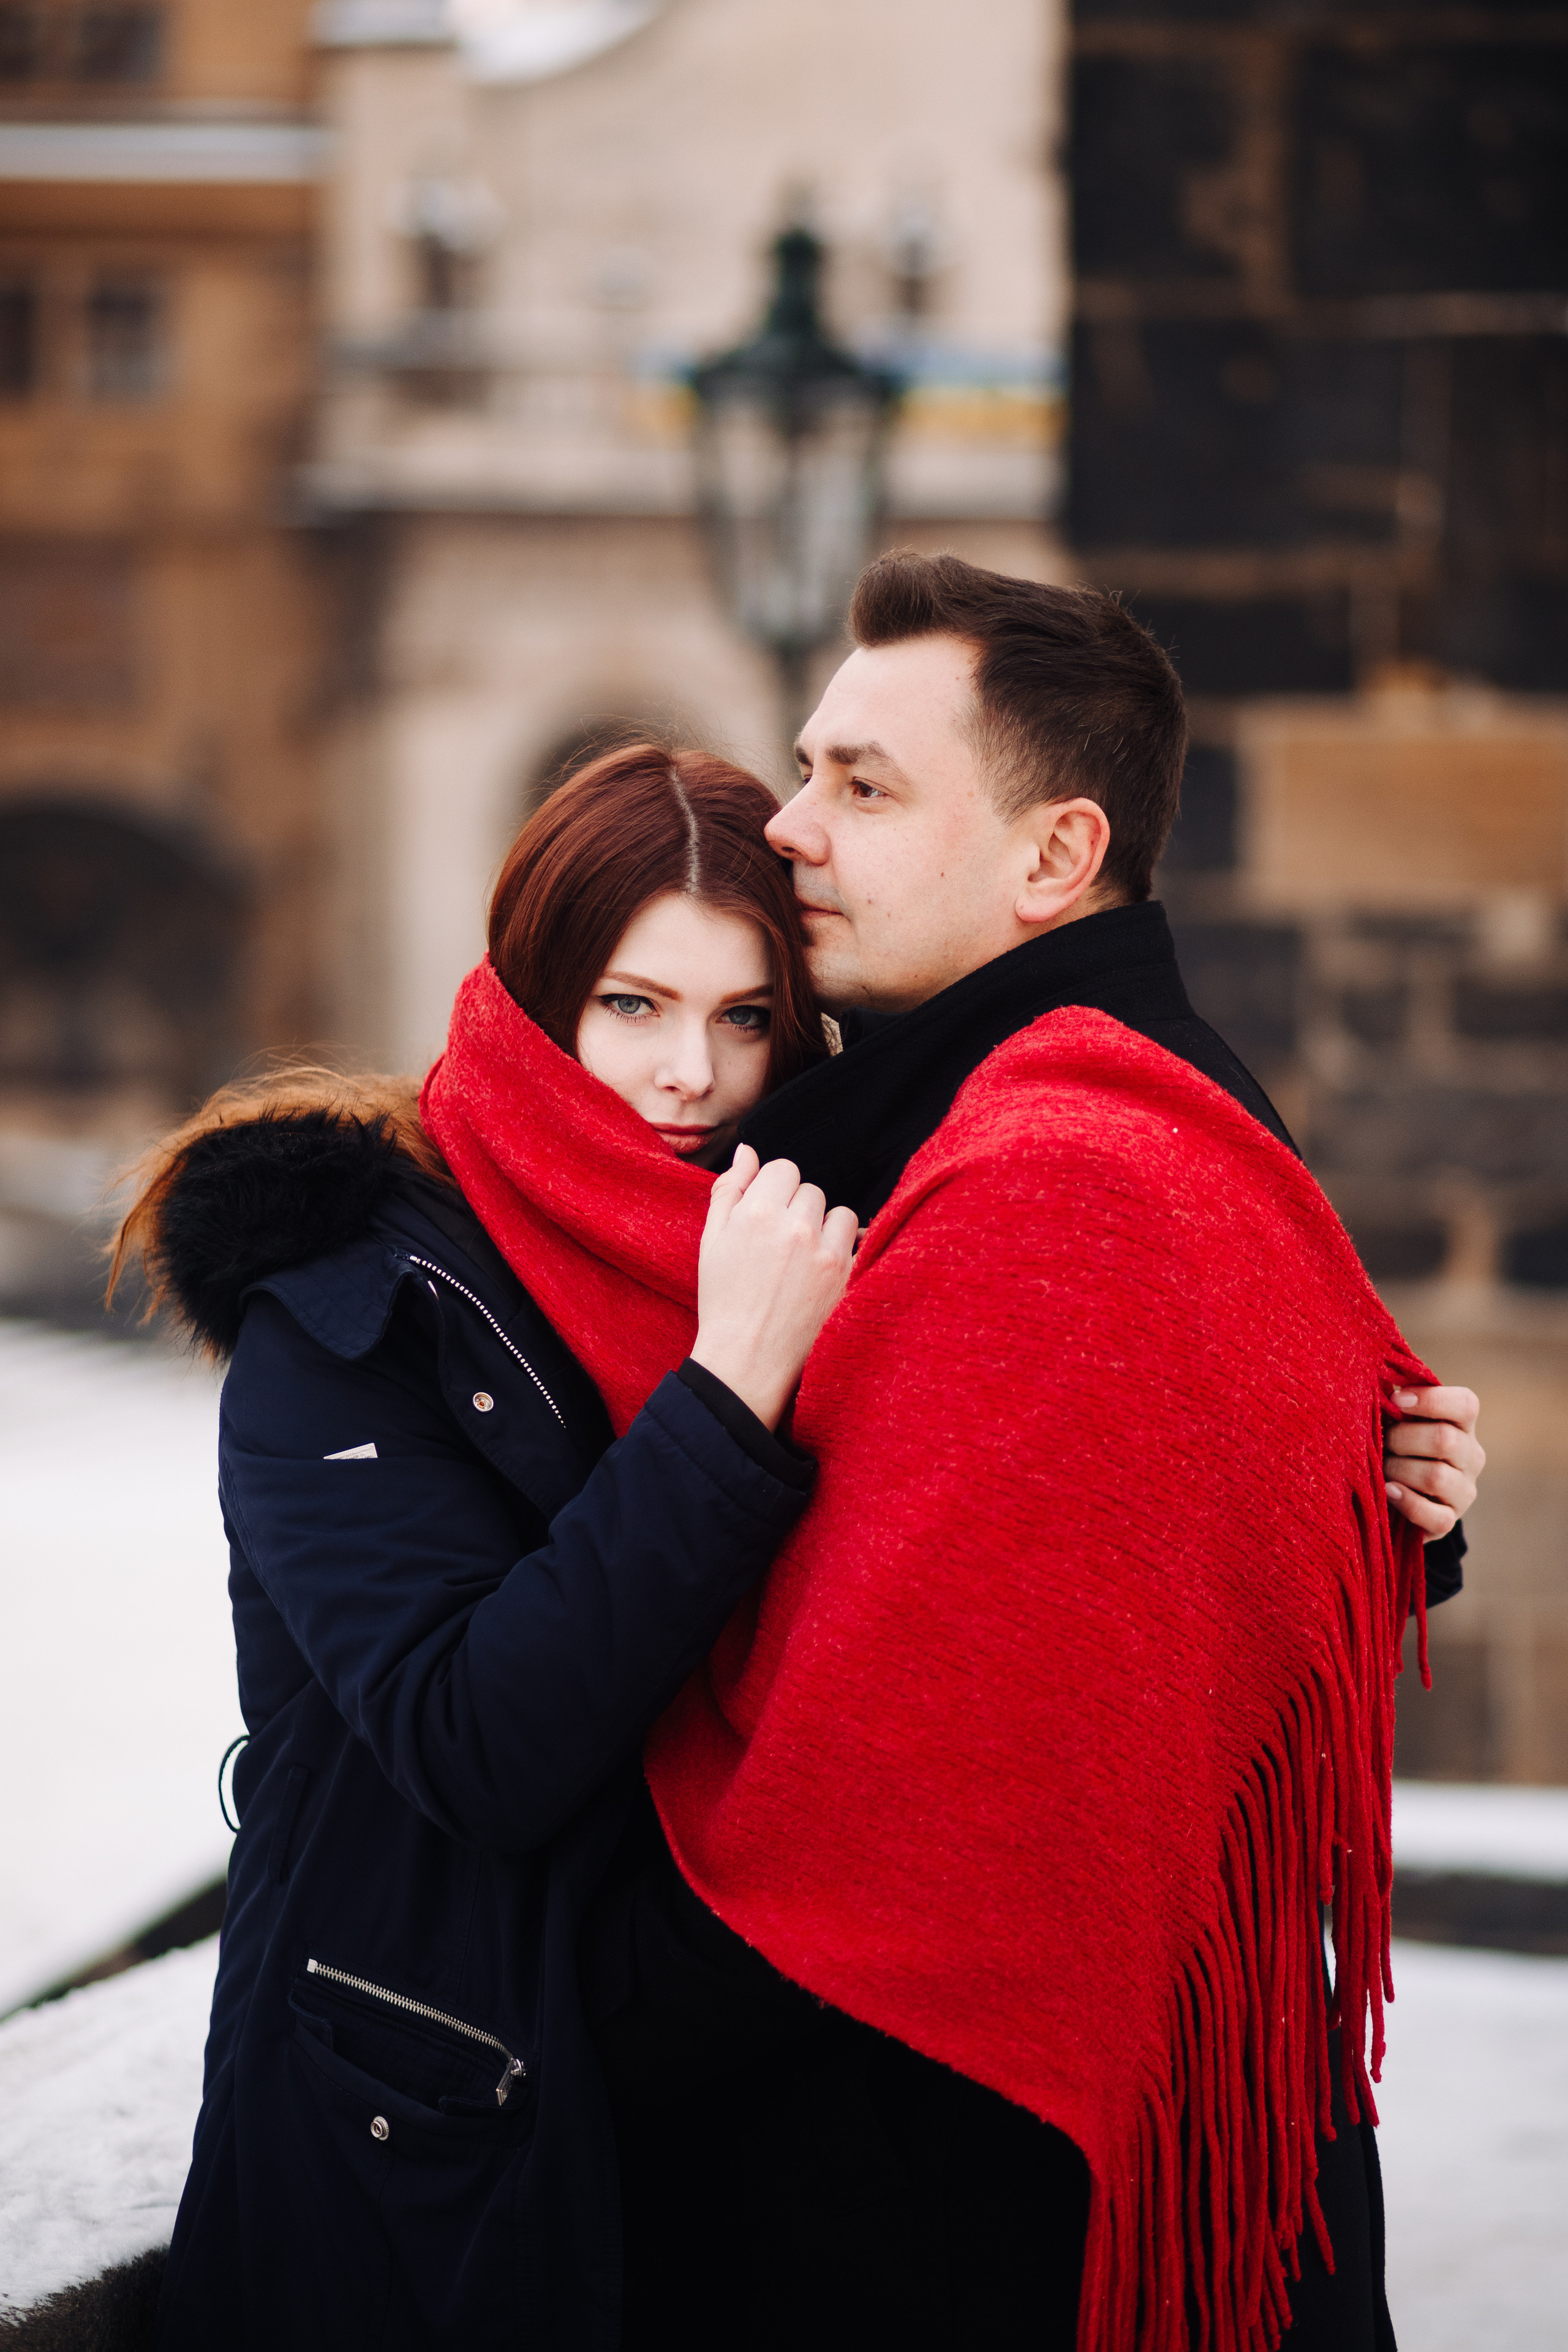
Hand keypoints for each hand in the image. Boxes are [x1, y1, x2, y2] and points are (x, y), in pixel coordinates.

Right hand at [689, 1146, 857, 1429]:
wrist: (747, 1361)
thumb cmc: (724, 1301)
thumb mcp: (711, 1241)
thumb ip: (729, 1190)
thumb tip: (748, 1150)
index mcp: (756, 1212)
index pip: (784, 1169)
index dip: (775, 1191)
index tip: (769, 1218)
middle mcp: (794, 1227)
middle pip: (811, 1190)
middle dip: (798, 1211)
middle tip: (782, 1248)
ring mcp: (825, 1253)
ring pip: (840, 1213)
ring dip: (826, 1230)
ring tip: (804, 1262)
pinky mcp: (848, 1277)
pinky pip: (860, 1241)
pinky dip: (846, 1252)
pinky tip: (825, 1274)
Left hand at [1384, 1385, 1483, 1540]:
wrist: (1399, 1494)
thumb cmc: (1396, 1443)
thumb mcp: (1400, 1419)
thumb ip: (1397, 1401)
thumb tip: (1379, 1381)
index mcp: (1462, 1424)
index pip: (1465, 1404)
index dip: (1430, 1399)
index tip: (1395, 1400)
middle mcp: (1471, 1456)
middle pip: (1444, 1439)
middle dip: (1402, 1438)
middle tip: (1382, 1442)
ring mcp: (1463, 1490)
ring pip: (1436, 1477)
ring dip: (1398, 1470)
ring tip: (1381, 1468)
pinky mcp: (1449, 1520)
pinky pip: (1435, 1516)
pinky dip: (1407, 1502)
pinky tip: (1389, 1491)